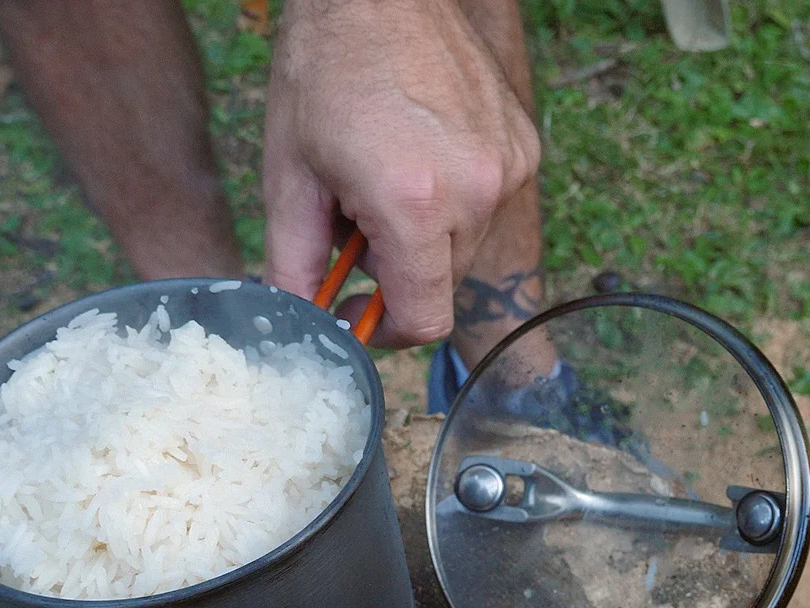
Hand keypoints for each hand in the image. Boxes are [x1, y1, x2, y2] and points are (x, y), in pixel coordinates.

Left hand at [263, 0, 539, 346]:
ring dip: (423, 240)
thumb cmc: (323, 72)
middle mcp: (476, 190)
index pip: (424, 320)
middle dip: (395, 276)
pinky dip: (450, 205)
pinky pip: (485, 208)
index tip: (354, 311)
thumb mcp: (288, 178)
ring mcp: (507, 166)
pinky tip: (417, 160)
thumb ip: (292, 266)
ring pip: (463, 250)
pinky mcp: (521, 146)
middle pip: (441, 287)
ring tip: (384, 184)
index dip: (385, 333)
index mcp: (415, 204)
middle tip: (355, 226)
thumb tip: (302, 322)